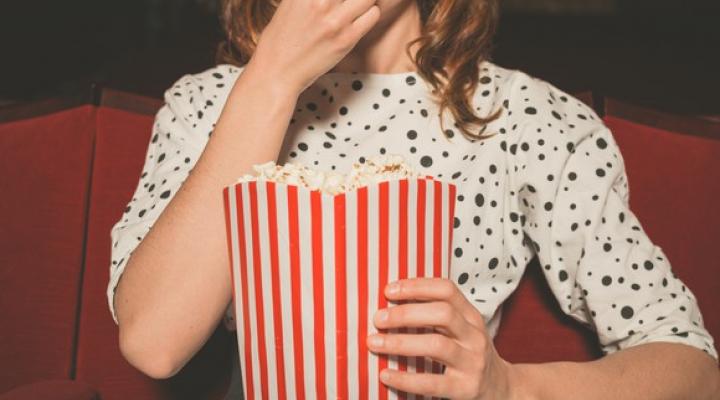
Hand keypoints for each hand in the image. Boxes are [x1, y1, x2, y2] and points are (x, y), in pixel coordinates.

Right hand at [250, 0, 381, 92]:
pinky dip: (370, 13)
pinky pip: (373, 14)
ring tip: (358, 5)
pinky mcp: (346, 39)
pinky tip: (360, 19)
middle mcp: (320, 1)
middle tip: (350, 1)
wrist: (277, 72)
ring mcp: (335, 20)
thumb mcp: (289, 4)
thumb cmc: (279, 39)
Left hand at [366, 277, 520, 399]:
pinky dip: (405, 378)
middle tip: (378, 318)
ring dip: (401, 342)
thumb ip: (436, 316)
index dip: (416, 286)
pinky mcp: (466, 388)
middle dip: (406, 313)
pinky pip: (433, 382)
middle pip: (442, 313)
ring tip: (375, 342)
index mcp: (471, 317)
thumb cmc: (469, 355)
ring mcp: (472, 362)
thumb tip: (390, 303)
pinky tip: (385, 375)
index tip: (389, 290)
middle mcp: (474, 336)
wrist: (502, 390)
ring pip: (437, 345)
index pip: (447, 290)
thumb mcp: (462, 330)